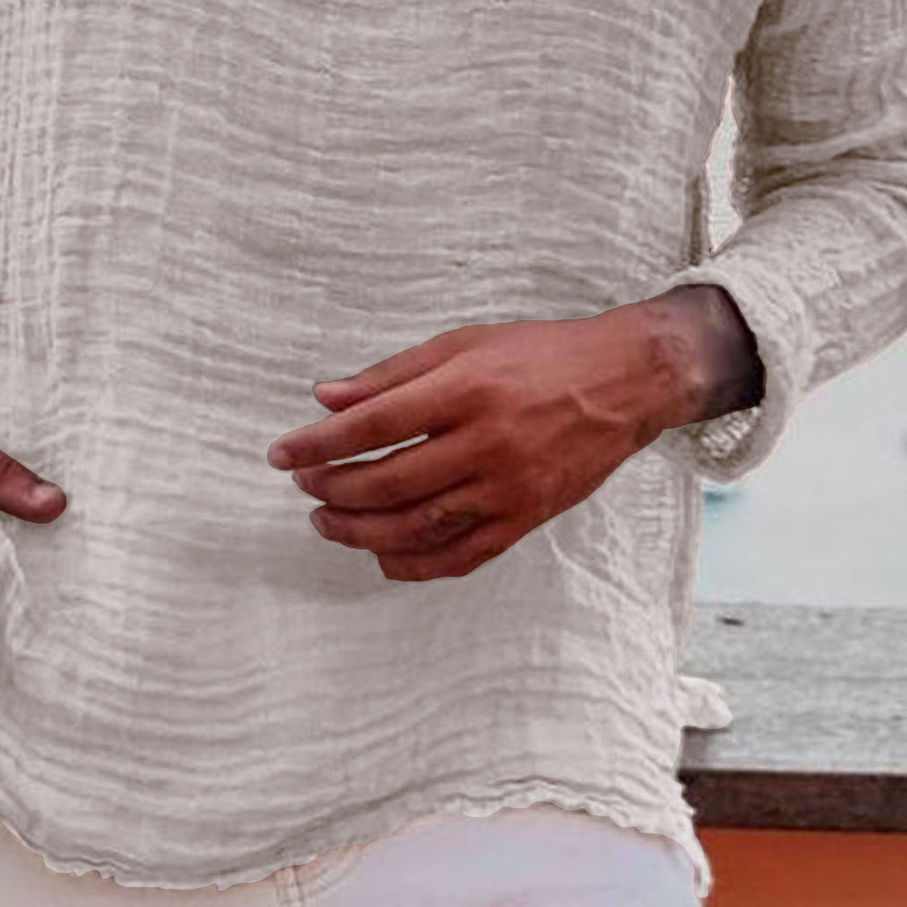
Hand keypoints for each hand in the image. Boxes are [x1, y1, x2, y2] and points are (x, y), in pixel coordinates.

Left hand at [264, 307, 685, 585]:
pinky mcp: (528, 518)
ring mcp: (509, 488)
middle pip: (390, 481)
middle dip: (334, 489)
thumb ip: (389, 375)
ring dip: (361, 531)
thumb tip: (324, 399)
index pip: (374, 424)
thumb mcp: (461, 343)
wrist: (624, 383)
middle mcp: (487, 442)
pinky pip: (461, 555)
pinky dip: (414, 563)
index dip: (320, 443)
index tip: (282, 454)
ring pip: (419, 526)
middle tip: (304, 487)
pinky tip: (379, 555)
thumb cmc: (537, 355)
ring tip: (326, 521)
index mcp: (466, 389)